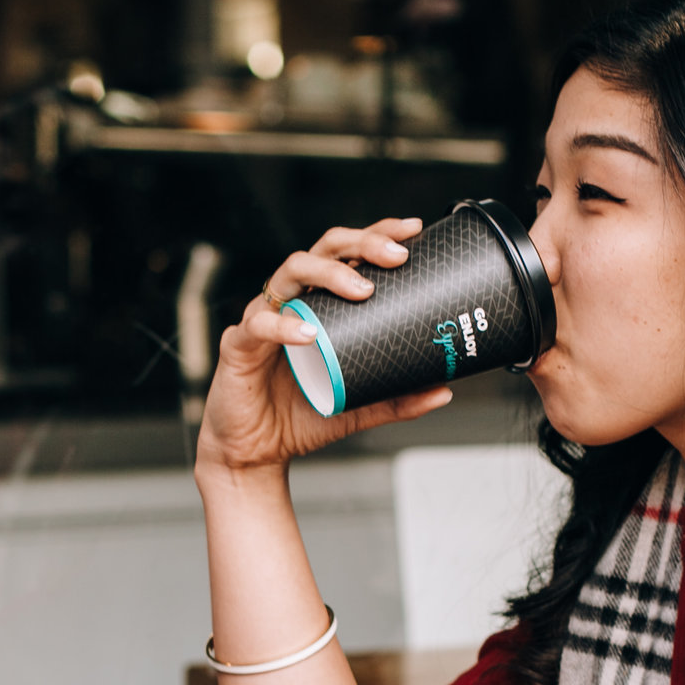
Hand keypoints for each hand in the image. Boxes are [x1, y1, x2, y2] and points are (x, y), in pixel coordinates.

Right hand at [194, 218, 452, 480]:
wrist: (255, 453)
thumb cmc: (299, 416)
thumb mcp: (359, 406)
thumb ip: (397, 398)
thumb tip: (444, 390)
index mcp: (320, 303)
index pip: (349, 254)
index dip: (378, 235)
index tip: (414, 232)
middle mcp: (294, 299)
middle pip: (324, 249)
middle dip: (362, 243)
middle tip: (396, 257)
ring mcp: (265, 317)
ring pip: (291, 271)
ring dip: (329, 273)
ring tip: (362, 290)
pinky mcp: (239, 344)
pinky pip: (259, 324)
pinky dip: (283, 325)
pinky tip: (307, 333)